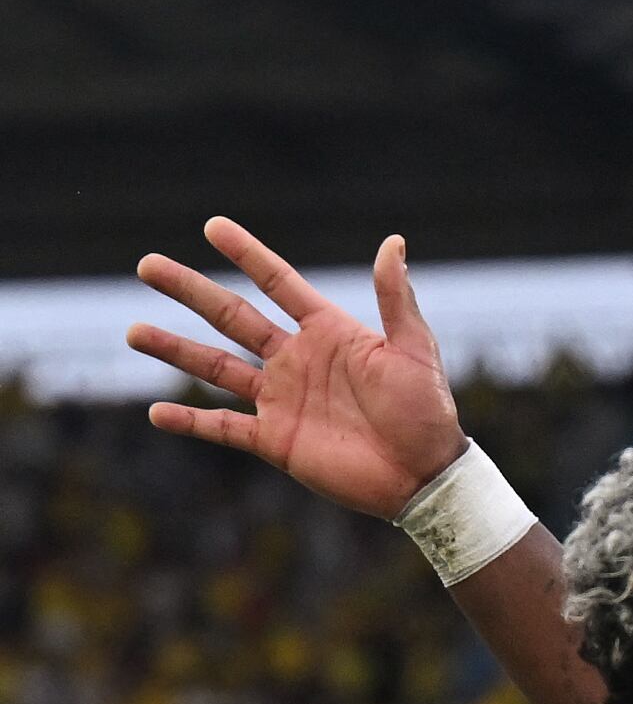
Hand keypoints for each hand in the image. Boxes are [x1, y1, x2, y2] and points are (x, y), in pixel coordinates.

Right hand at [127, 218, 467, 518]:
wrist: (425, 476)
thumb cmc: (428, 411)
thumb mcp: (414, 350)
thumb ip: (396, 298)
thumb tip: (393, 242)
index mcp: (329, 333)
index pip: (278, 284)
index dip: (247, 255)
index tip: (212, 226)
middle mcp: (297, 361)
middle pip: (232, 317)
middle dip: (190, 290)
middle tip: (146, 265)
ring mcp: (282, 400)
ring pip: (215, 368)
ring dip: (174, 349)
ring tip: (133, 331)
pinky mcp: (277, 440)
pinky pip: (223, 427)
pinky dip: (190, 421)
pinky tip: (156, 413)